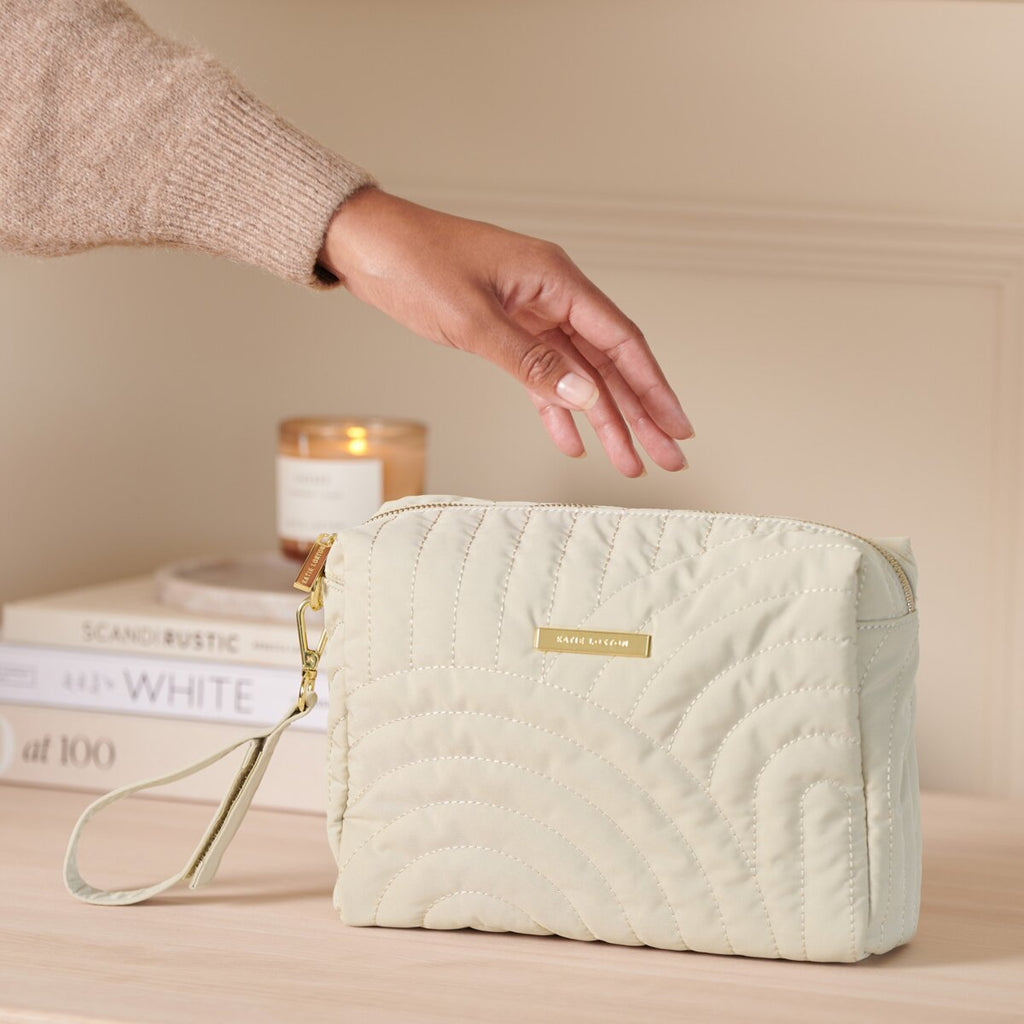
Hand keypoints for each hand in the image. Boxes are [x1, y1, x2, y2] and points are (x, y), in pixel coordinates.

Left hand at [318, 187, 693, 476]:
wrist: (366, 242)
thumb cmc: (414, 262)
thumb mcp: (473, 318)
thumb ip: (529, 361)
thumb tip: (585, 397)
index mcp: (556, 280)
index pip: (621, 341)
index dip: (654, 388)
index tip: (677, 425)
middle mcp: (551, 296)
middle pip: (609, 364)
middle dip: (639, 414)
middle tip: (666, 457)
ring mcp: (529, 314)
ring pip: (578, 376)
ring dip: (603, 420)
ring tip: (627, 462)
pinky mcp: (504, 329)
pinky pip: (541, 375)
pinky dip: (554, 409)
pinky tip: (570, 440)